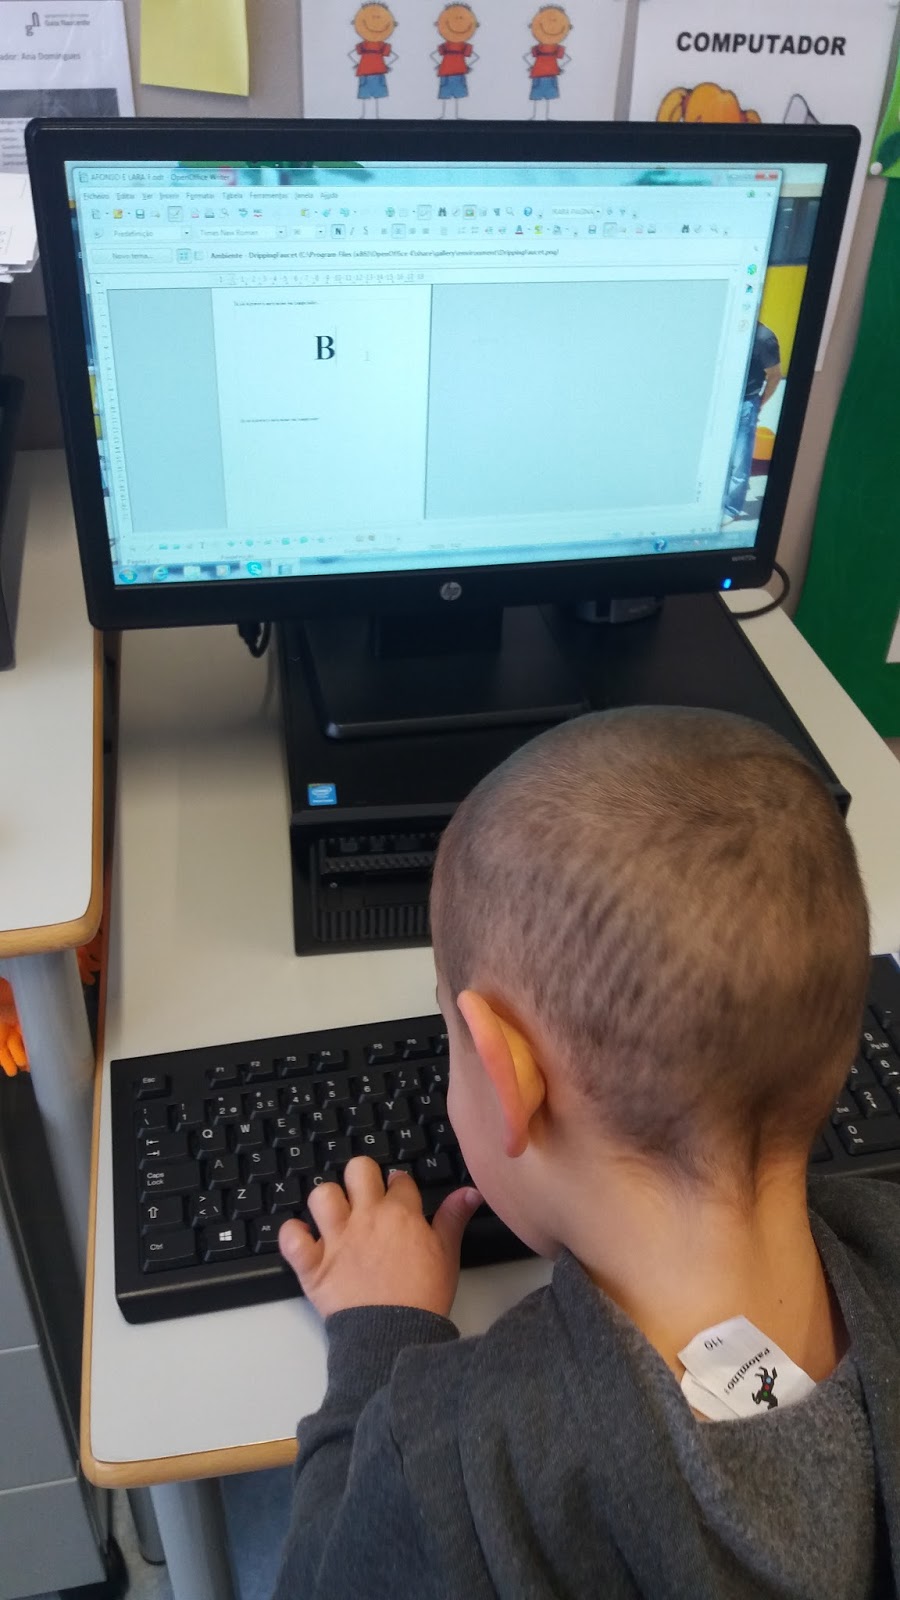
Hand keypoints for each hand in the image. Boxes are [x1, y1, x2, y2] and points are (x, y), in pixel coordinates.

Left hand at [278, 1157, 481, 1319]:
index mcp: (400, 1214)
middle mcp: (366, 1219)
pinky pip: (290, 1237)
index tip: (398, 1193)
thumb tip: (470, 1191)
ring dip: (326, 1202)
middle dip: (361, 1177)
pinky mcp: (313, 1265)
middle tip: (365, 1195)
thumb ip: (454, 1218)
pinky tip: (302, 1239)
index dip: (399, 1184)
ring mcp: (336, 1240)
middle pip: (358, 1170)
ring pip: (322, 1195)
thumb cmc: (423, 1297)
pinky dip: (292, 1235)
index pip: (399, 1180)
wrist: (395, 1335)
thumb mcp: (447, 1254)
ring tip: (334, 1215)